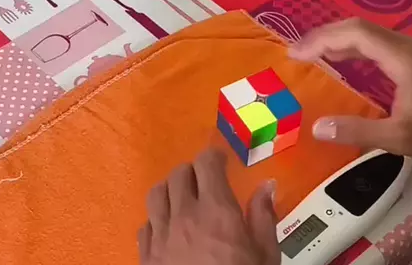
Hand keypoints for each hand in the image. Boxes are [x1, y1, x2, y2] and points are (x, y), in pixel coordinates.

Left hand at [139, 149, 280, 264]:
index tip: (222, 160)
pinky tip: (168, 230)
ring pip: (156, 194)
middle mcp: (184, 216)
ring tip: (183, 198)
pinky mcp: (145, 257)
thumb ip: (264, 217)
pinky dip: (156, 220)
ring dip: (170, 189)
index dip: (214, 156)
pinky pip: (145, 225)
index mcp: (217, 212)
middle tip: (206, 180)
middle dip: (193, 171)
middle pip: (179, 174)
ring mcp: (160, 237)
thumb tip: (267, 186)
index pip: (206, 164)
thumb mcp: (266, 257)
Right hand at [289, 18, 411, 158]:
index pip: (355, 35)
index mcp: (402, 58)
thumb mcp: (400, 137)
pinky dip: (353, 48)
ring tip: (310, 54)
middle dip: (324, 36)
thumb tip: (317, 127)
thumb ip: (358, 131)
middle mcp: (406, 45)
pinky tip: (341, 60)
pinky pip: (377, 44)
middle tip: (296, 52)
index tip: (296, 53)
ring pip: (368, 34)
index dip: (322, 40)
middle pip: (358, 28)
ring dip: (338, 40)